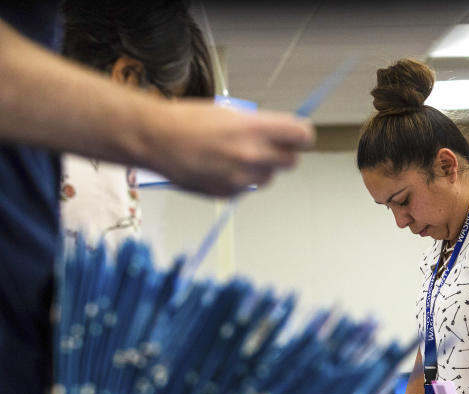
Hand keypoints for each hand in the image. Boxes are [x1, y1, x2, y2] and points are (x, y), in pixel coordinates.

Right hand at [140, 99, 314, 196]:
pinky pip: (248, 188)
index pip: (302, 136)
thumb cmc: (186, 120)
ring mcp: (242, 178)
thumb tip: (280, 132)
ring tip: (236, 156)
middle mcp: (253, 155)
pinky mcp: (229, 193)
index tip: (299, 135)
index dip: (302, 135)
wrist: (155, 139)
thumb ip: (259, 125)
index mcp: (255, 129)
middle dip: (284, 153)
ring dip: (262, 168)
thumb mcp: (229, 112)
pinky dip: (242, 180)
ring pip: (270, 177)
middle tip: (270, 146)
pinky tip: (221, 166)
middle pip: (292, 161)